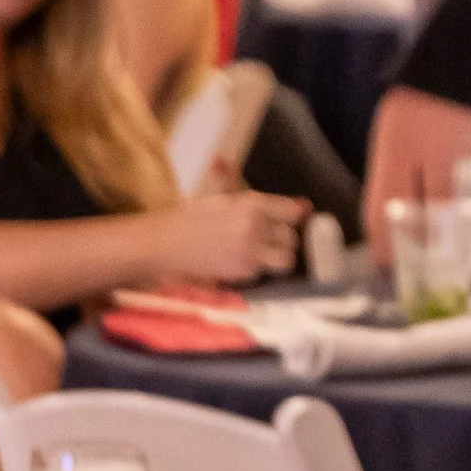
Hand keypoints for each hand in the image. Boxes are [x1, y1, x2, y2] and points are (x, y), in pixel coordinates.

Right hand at [167, 190, 308, 283]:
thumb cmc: (192, 216)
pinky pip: (264, 271)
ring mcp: (249, 252)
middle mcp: (254, 228)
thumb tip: (304, 205)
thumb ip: (265, 202)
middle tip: (267, 234)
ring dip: (278, 255)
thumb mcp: (225, 198)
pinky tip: (239, 258)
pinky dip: (257, 266)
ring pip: (286, 259)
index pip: (292, 212)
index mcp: (251, 204)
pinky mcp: (242, 272)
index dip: (292, 215)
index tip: (287, 217)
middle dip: (282, 236)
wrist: (166, 243)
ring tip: (262, 250)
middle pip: (291, 237)